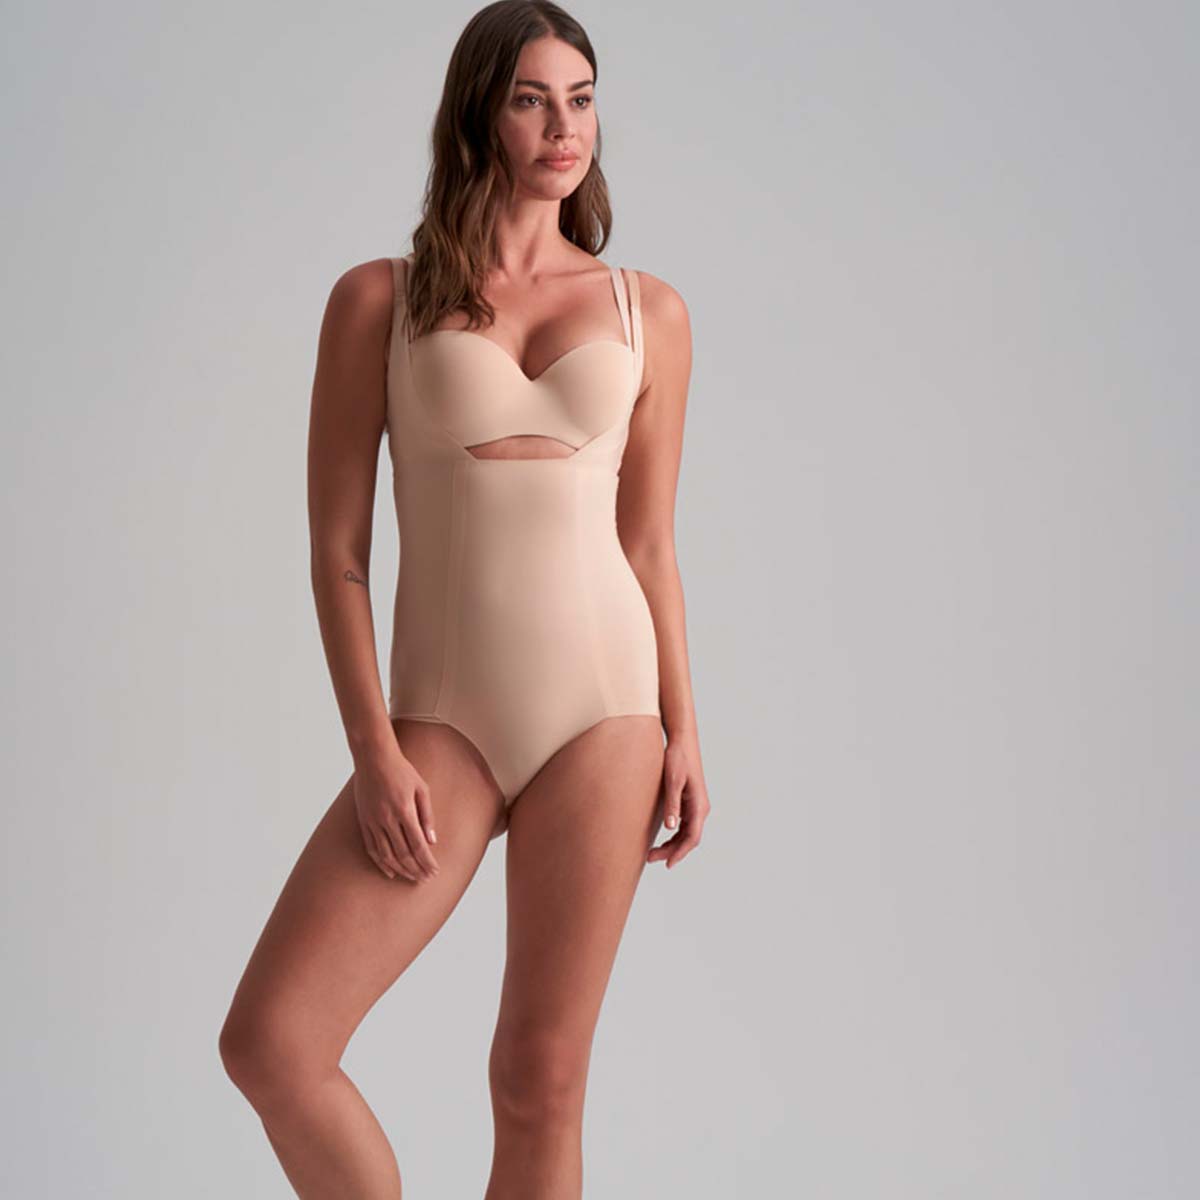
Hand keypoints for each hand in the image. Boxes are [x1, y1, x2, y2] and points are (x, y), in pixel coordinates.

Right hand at [351, 743, 440, 882]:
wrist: (374, 758)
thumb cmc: (401, 770)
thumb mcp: (422, 789)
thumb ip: (427, 815)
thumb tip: (432, 841)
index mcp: (405, 811)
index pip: (418, 845)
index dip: (426, 861)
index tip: (434, 871)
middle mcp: (387, 819)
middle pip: (403, 853)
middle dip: (416, 869)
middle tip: (425, 879)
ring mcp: (373, 822)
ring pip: (386, 855)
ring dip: (401, 870)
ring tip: (411, 878)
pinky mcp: (364, 821)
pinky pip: (372, 848)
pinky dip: (381, 862)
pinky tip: (390, 871)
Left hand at [647, 733, 709, 869]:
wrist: (681, 741)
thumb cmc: (677, 758)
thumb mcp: (672, 781)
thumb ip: (672, 804)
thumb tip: (671, 828)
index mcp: (699, 805)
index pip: (692, 837)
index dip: (680, 853)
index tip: (667, 864)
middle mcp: (700, 808)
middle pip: (689, 839)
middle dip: (672, 852)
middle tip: (650, 858)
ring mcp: (695, 805)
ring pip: (686, 833)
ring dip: (672, 845)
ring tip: (652, 853)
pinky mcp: (689, 801)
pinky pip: (683, 825)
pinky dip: (673, 835)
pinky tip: (660, 838)